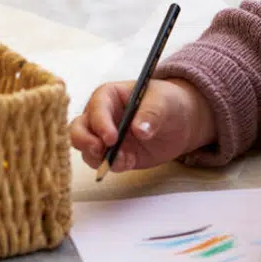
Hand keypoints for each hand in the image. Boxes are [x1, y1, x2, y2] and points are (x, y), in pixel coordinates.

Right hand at [70, 78, 215, 173]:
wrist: (181, 122)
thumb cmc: (168, 102)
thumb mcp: (163, 102)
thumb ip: (151, 113)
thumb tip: (140, 130)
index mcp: (109, 96)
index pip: (96, 107)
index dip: (100, 123)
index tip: (112, 138)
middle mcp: (101, 116)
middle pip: (79, 128)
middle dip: (84, 141)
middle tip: (100, 151)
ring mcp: (105, 137)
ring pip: (85, 148)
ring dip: (96, 157)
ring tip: (119, 160)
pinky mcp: (115, 154)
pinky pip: (104, 162)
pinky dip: (112, 166)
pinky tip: (128, 162)